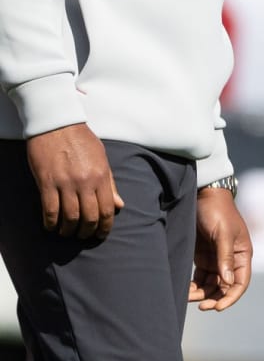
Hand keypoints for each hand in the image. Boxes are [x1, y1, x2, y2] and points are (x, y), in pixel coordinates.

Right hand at [26, 124, 123, 239]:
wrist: (57, 124)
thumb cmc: (81, 140)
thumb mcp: (101, 158)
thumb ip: (110, 183)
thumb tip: (119, 205)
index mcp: (101, 175)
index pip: (107, 209)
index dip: (104, 226)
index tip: (101, 234)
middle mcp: (85, 182)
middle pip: (89, 217)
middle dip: (87, 232)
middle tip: (83, 236)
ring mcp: (65, 183)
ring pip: (70, 217)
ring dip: (68, 230)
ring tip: (67, 232)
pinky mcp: (47, 183)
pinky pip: (50, 210)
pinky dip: (51, 223)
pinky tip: (51, 226)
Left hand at [190, 189, 252, 310]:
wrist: (203, 195)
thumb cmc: (217, 211)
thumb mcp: (222, 233)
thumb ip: (225, 257)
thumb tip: (228, 281)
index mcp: (242, 254)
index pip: (241, 282)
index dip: (231, 297)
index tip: (217, 307)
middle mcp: (231, 259)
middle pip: (225, 287)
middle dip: (213, 298)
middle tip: (200, 306)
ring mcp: (217, 259)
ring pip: (211, 285)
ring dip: (201, 294)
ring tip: (187, 296)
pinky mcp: (203, 258)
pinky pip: (200, 279)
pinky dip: (194, 286)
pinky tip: (185, 289)